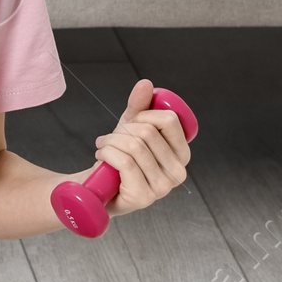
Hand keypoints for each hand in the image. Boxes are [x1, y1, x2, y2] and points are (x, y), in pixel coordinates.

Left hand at [89, 80, 191, 215]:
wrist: (99, 188)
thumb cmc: (120, 159)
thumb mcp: (130, 129)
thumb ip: (140, 107)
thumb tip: (145, 84)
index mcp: (182, 154)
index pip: (169, 120)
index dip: (144, 114)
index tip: (130, 121)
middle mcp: (177, 172)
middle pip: (148, 132)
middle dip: (122, 130)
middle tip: (110, 138)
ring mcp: (162, 187)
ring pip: (134, 146)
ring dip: (110, 142)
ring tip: (103, 146)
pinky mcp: (143, 196)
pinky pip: (124, 162)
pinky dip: (106, 153)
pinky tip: (101, 156)